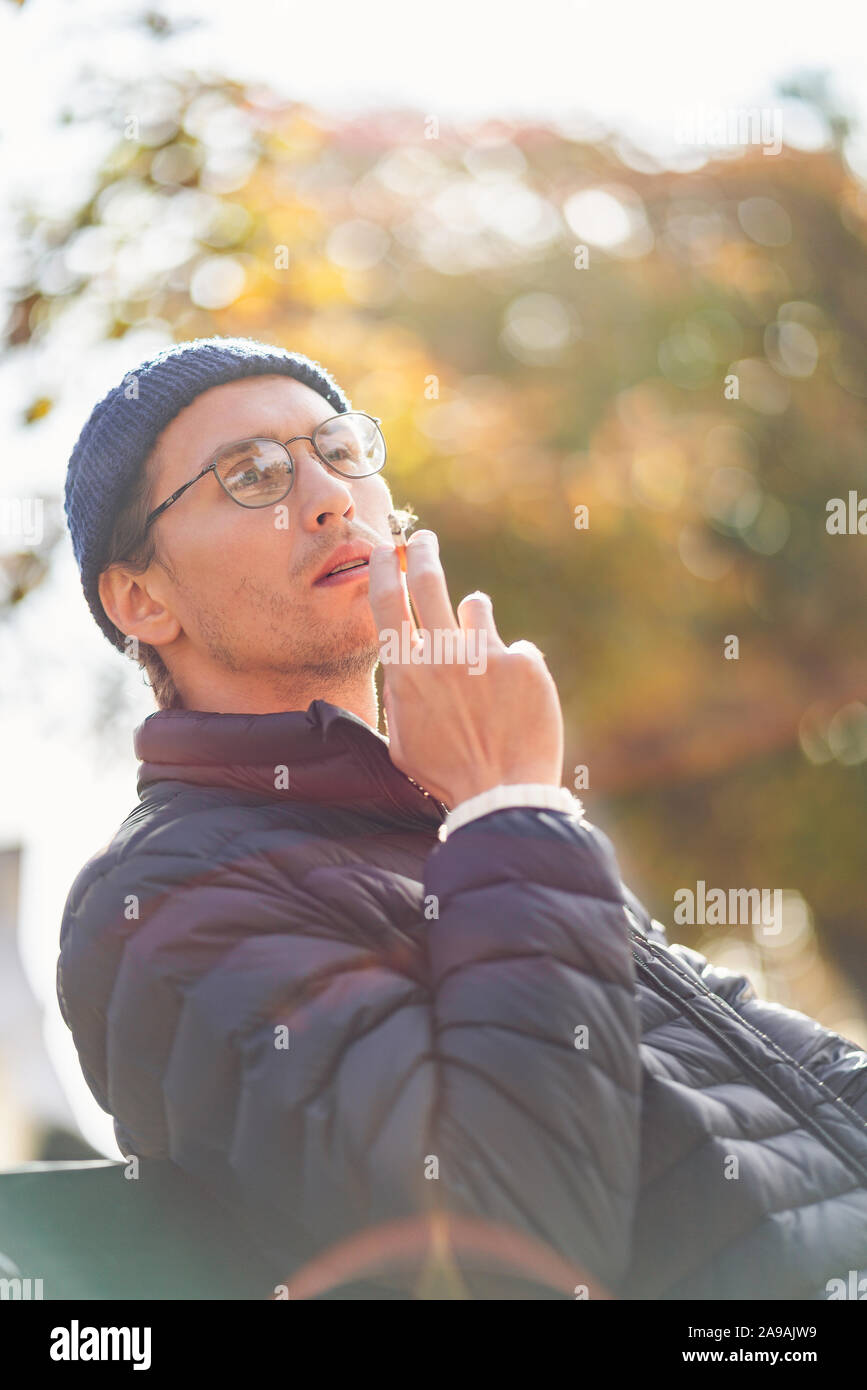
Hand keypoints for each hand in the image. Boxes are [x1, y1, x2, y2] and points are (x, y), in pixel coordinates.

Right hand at [366, 529, 563, 807]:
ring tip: (482, 661)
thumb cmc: (447, 774)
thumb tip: (403, 661)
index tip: (385, 549)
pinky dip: (515, 669)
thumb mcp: (401, 739)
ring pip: (475, 607)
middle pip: (427, 579)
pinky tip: (517, 704)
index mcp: (407, 672)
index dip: (384, 567)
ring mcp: (485, 654)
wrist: (503, 794)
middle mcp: (443, 653)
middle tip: (422, 540)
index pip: (387, 601)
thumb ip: (401, 693)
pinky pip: (516, 649)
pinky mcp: (524, 662)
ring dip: (474, 620)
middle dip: (421, 550)